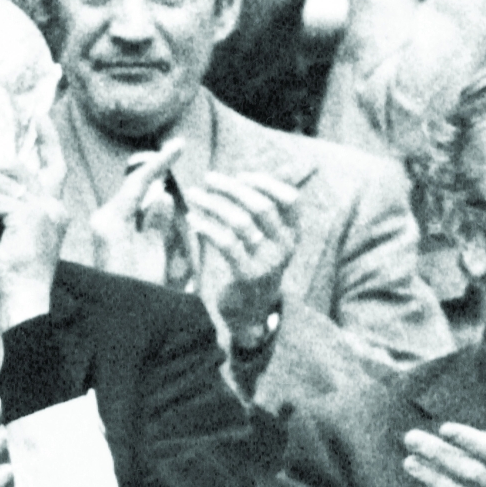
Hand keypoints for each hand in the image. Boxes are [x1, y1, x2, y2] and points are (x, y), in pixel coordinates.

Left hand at [0, 113, 67, 329]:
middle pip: (16, 168)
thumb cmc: (15, 284)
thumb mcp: (13, 242)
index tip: (38, 117)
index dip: (48, 141)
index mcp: (55, 212)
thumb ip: (6, 217)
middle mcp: (53, 207)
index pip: (55, 168)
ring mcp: (42, 211)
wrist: (25, 306)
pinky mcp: (24, 219)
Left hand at [88, 138, 185, 283]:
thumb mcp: (153, 260)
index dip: (161, 162)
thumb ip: (157, 225)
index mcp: (111, 222)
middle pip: (133, 188)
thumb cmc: (134, 297)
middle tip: (178, 152)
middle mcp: (103, 222)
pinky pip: (131, 216)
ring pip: (133, 201)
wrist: (112, 325)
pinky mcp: (108, 242)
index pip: (138, 182)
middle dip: (155, 172)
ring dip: (152, 190)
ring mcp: (104, 232)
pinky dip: (147, 209)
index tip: (180, 145)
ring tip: (173, 174)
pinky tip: (161, 205)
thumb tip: (162, 196)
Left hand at [186, 171, 300, 334]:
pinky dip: (207, 226)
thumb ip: (260, 209)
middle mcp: (286, 247)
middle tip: (208, 178)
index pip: (289, 198)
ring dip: (214, 203)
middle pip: (261, 206)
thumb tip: (251, 174)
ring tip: (194, 194)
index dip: (265, 182)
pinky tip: (192, 219)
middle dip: (232, 188)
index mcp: (293, 234)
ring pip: (241, 222)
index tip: (240, 175)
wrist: (249, 312)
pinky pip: (226, 243)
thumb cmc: (252, 266)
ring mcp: (268, 262)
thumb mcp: (264, 238)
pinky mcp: (248, 275)